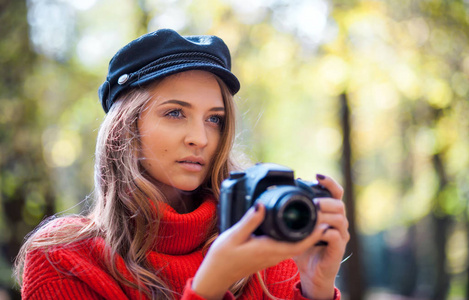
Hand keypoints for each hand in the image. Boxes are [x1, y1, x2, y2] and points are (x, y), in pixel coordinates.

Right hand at [192, 203, 329, 299]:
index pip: (299, 243)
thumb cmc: (223, 257)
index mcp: (268, 249)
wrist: (217, 275)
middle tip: (323, 213)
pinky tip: (296, 226)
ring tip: (314, 217)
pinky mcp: (269, 256)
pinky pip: (289, 247)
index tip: (323, 219)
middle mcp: (274, 255)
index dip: (314, 233)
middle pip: (302, 244)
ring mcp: (272, 257)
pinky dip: (297, 237)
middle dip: (315, 231)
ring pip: (297, 246)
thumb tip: (262, 205)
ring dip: (308, 234)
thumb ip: (249, 221)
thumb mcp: (234, 236)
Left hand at [293, 174, 348, 299]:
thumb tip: (276, 196)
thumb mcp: (296, 227)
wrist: (311, 273)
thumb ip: (292, 213)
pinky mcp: (339, 249)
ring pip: (340, 219)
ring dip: (325, 215)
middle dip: (325, 200)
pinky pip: (336, 237)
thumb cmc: (305, 248)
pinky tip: (318, 231)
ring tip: (313, 214)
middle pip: (339, 204)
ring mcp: (340, 236)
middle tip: (312, 202)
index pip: (335, 193)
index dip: (329, 182)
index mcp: (329, 213)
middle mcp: (338, 222)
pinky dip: (327, 232)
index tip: (317, 176)